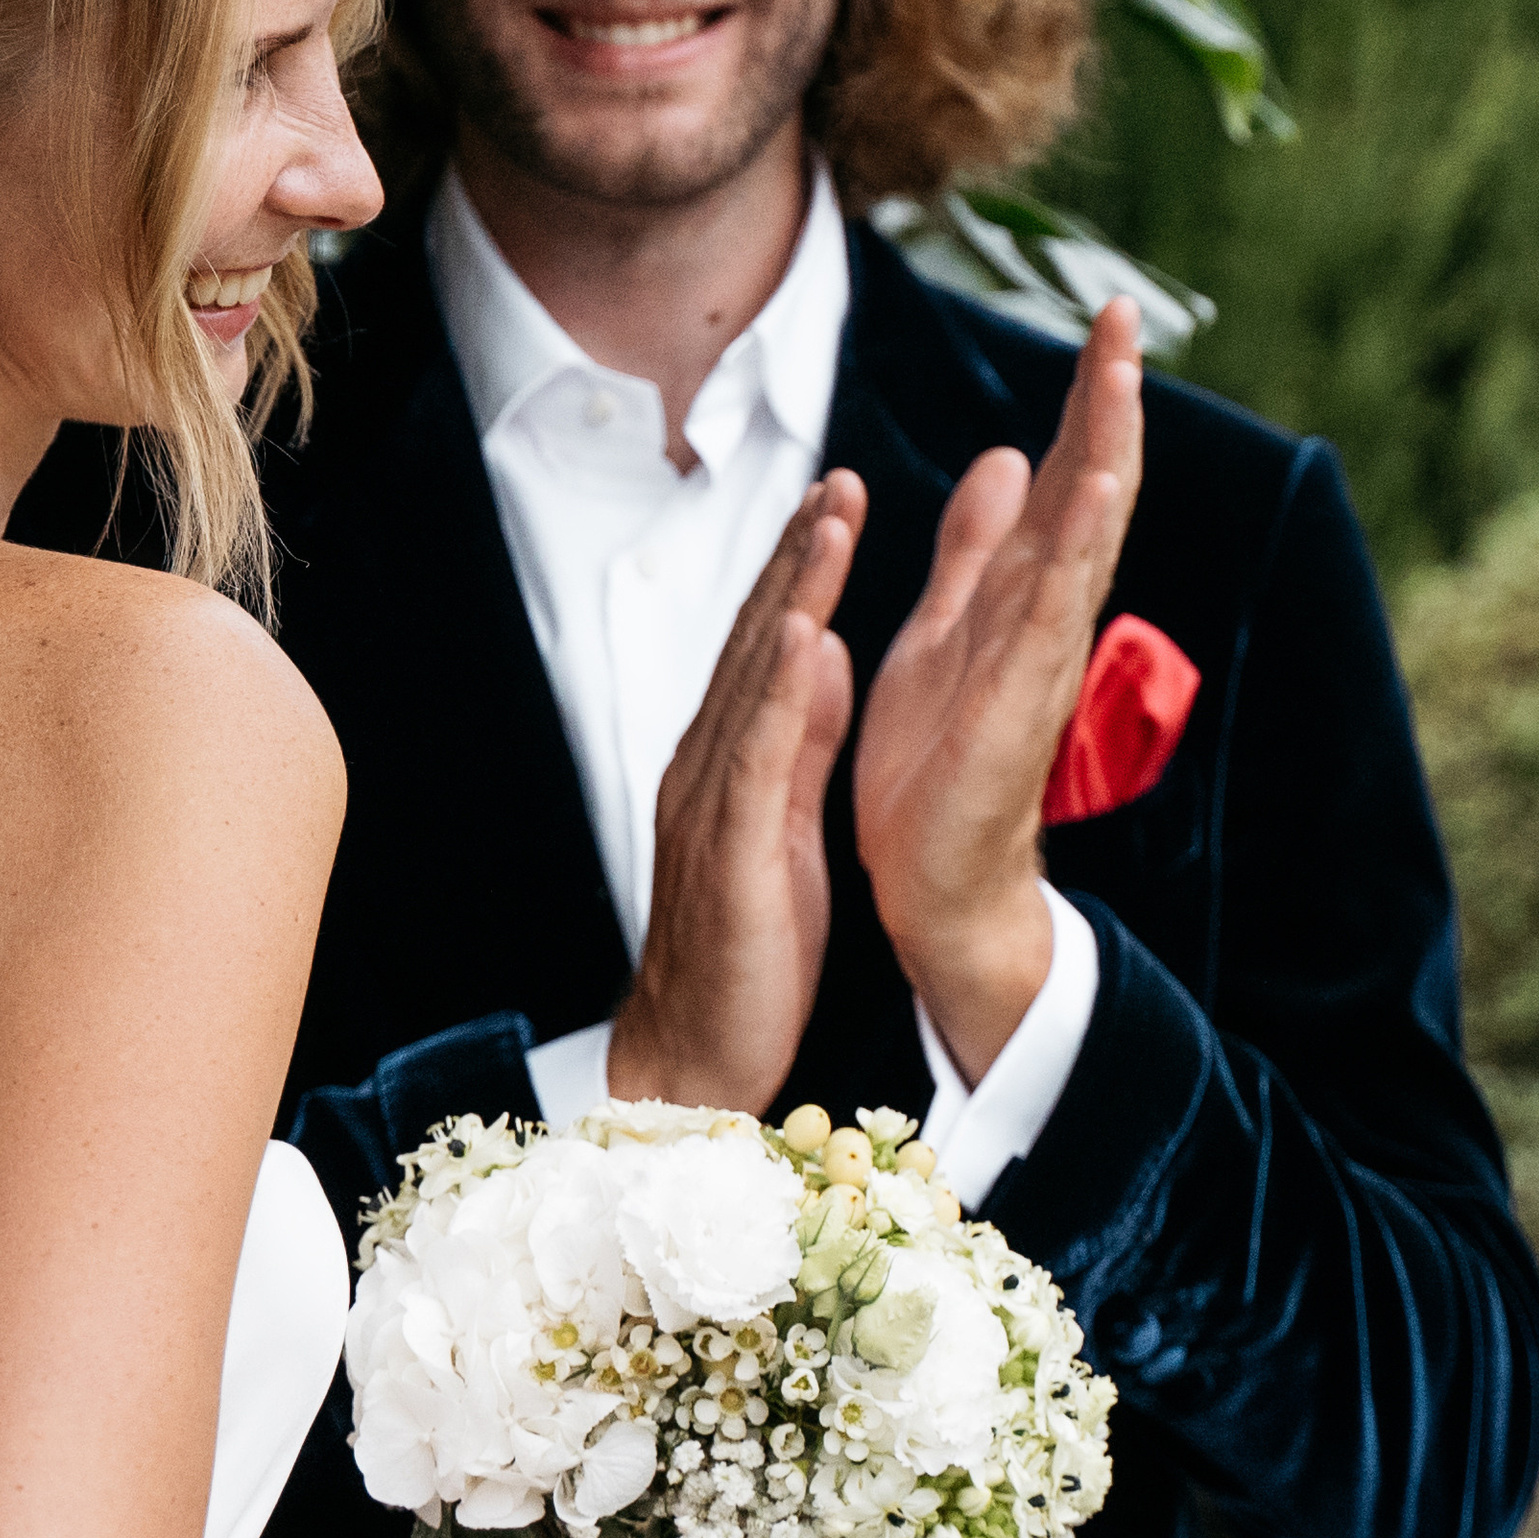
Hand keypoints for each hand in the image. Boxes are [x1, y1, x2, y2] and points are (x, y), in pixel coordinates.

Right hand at [608, 472, 864, 1113]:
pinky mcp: (729, 849)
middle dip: (796, 555)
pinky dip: (781, 688)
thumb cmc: (747, 949)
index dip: (800, 570)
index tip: (840, 499)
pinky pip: (757, 755)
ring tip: (829, 521)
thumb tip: (825, 651)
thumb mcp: (786, 819)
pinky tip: (806, 633)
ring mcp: (713, 802)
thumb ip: (802, 735)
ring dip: (791, 593)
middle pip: (755, 640)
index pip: (767, 646)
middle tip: (837, 478)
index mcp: (730, 759)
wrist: (698, 1059)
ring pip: (754, 677)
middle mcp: (711, 765)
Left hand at [854, 299, 1143, 1086]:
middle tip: (1123, 318)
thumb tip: (1010, 458)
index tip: (1106, 320)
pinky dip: (1078, 549)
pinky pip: (1052, 615)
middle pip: (1089, 491)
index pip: (1068, 478)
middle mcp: (1047, 616)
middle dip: (1107, 405)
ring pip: (1084, 540)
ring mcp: (1040, 659)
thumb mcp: (948, 625)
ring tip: (1121, 379)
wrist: (936, 881)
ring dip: (1105, 458)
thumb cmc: (941, 759)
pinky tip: (1098, 492)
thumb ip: (979, 548)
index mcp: (1024, 592)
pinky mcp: (1018, 706)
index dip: (1087, 402)